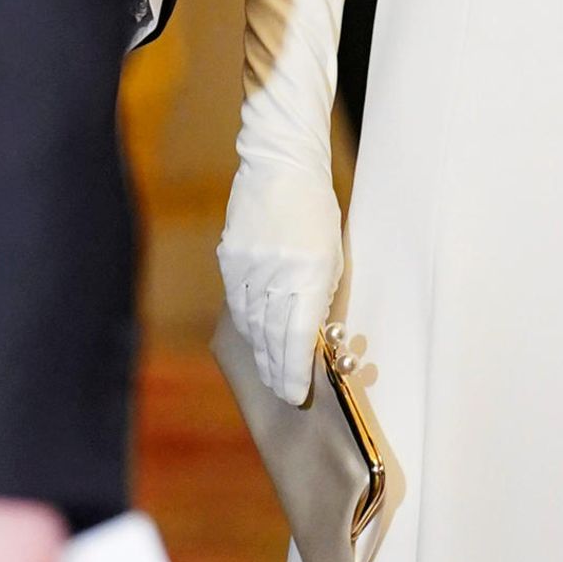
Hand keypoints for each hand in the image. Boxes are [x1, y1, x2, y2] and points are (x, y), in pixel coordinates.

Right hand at [218, 160, 342, 404]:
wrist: (281, 167)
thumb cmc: (317, 210)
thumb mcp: (332, 253)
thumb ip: (321, 295)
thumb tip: (309, 338)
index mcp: (310, 271)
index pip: (297, 337)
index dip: (295, 371)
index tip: (295, 394)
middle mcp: (277, 272)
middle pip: (272, 337)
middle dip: (278, 370)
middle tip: (283, 394)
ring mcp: (249, 265)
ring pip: (251, 324)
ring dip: (261, 351)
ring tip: (270, 372)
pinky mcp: (229, 258)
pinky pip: (237, 302)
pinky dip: (247, 323)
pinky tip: (254, 338)